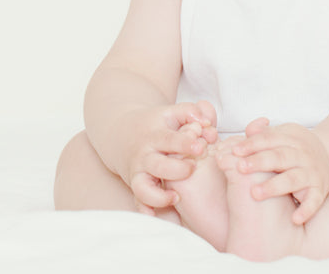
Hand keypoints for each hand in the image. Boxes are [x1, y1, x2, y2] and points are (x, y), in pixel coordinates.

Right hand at [122, 100, 217, 214]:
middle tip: (192, 169)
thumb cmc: (159, 124)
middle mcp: (145, 156)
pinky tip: (155, 216)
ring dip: (158, 196)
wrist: (122, 134)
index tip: (200, 146)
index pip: (169, 139)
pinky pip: (138, 203)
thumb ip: (191, 112)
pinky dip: (145, 211)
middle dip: (176, 169)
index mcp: (155, 136)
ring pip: (143, 188)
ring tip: (176, 197)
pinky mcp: (137, 187)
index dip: (184, 143)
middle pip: (157, 165)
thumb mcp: (172, 112)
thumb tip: (206, 121)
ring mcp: (139, 173)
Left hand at [230, 118, 328, 224]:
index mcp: (291, 139)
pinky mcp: (320, 191)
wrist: (328, 156)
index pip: (270, 139)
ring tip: (255, 194)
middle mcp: (303, 155)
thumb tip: (249, 129)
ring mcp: (312, 173)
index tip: (234, 151)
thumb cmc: (294, 148)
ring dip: (275, 186)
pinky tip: (295, 219)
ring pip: (293, 179)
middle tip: (240, 168)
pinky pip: (314, 201)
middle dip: (260, 162)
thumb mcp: (283, 135)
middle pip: (280, 157)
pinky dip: (306, 210)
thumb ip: (264, 134)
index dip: (252, 144)